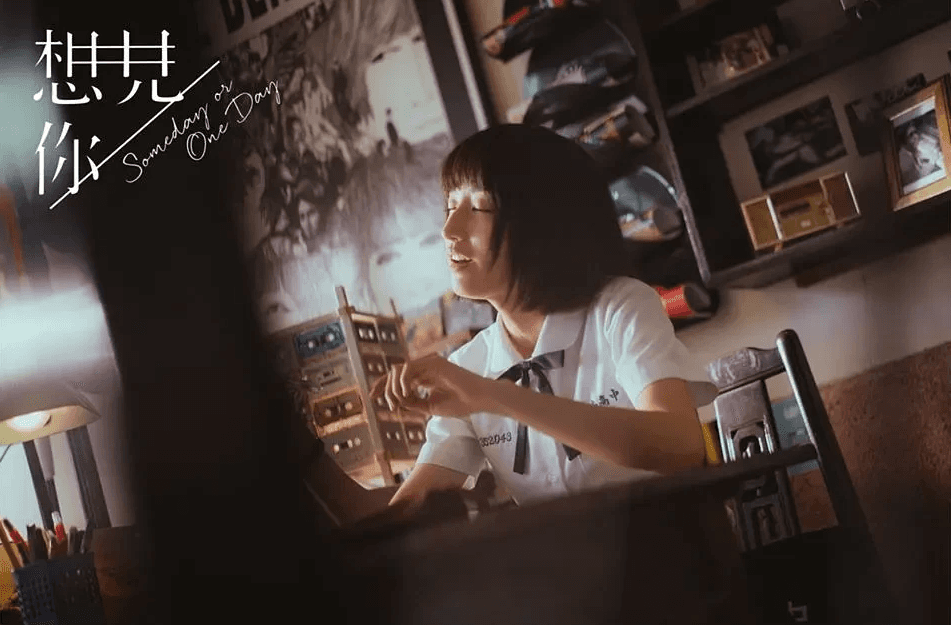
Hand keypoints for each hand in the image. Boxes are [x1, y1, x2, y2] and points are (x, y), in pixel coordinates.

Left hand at [369, 354, 490, 417]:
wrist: (479, 400)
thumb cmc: (460, 404)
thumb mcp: (429, 407)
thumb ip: (412, 402)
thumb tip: (395, 400)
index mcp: (424, 377)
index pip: (397, 377)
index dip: (383, 385)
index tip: (372, 396)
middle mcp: (425, 368)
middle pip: (394, 372)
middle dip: (385, 388)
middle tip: (390, 405)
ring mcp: (429, 363)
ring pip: (399, 370)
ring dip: (394, 387)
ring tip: (400, 401)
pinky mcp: (434, 363)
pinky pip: (409, 369)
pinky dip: (403, 382)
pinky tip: (406, 394)